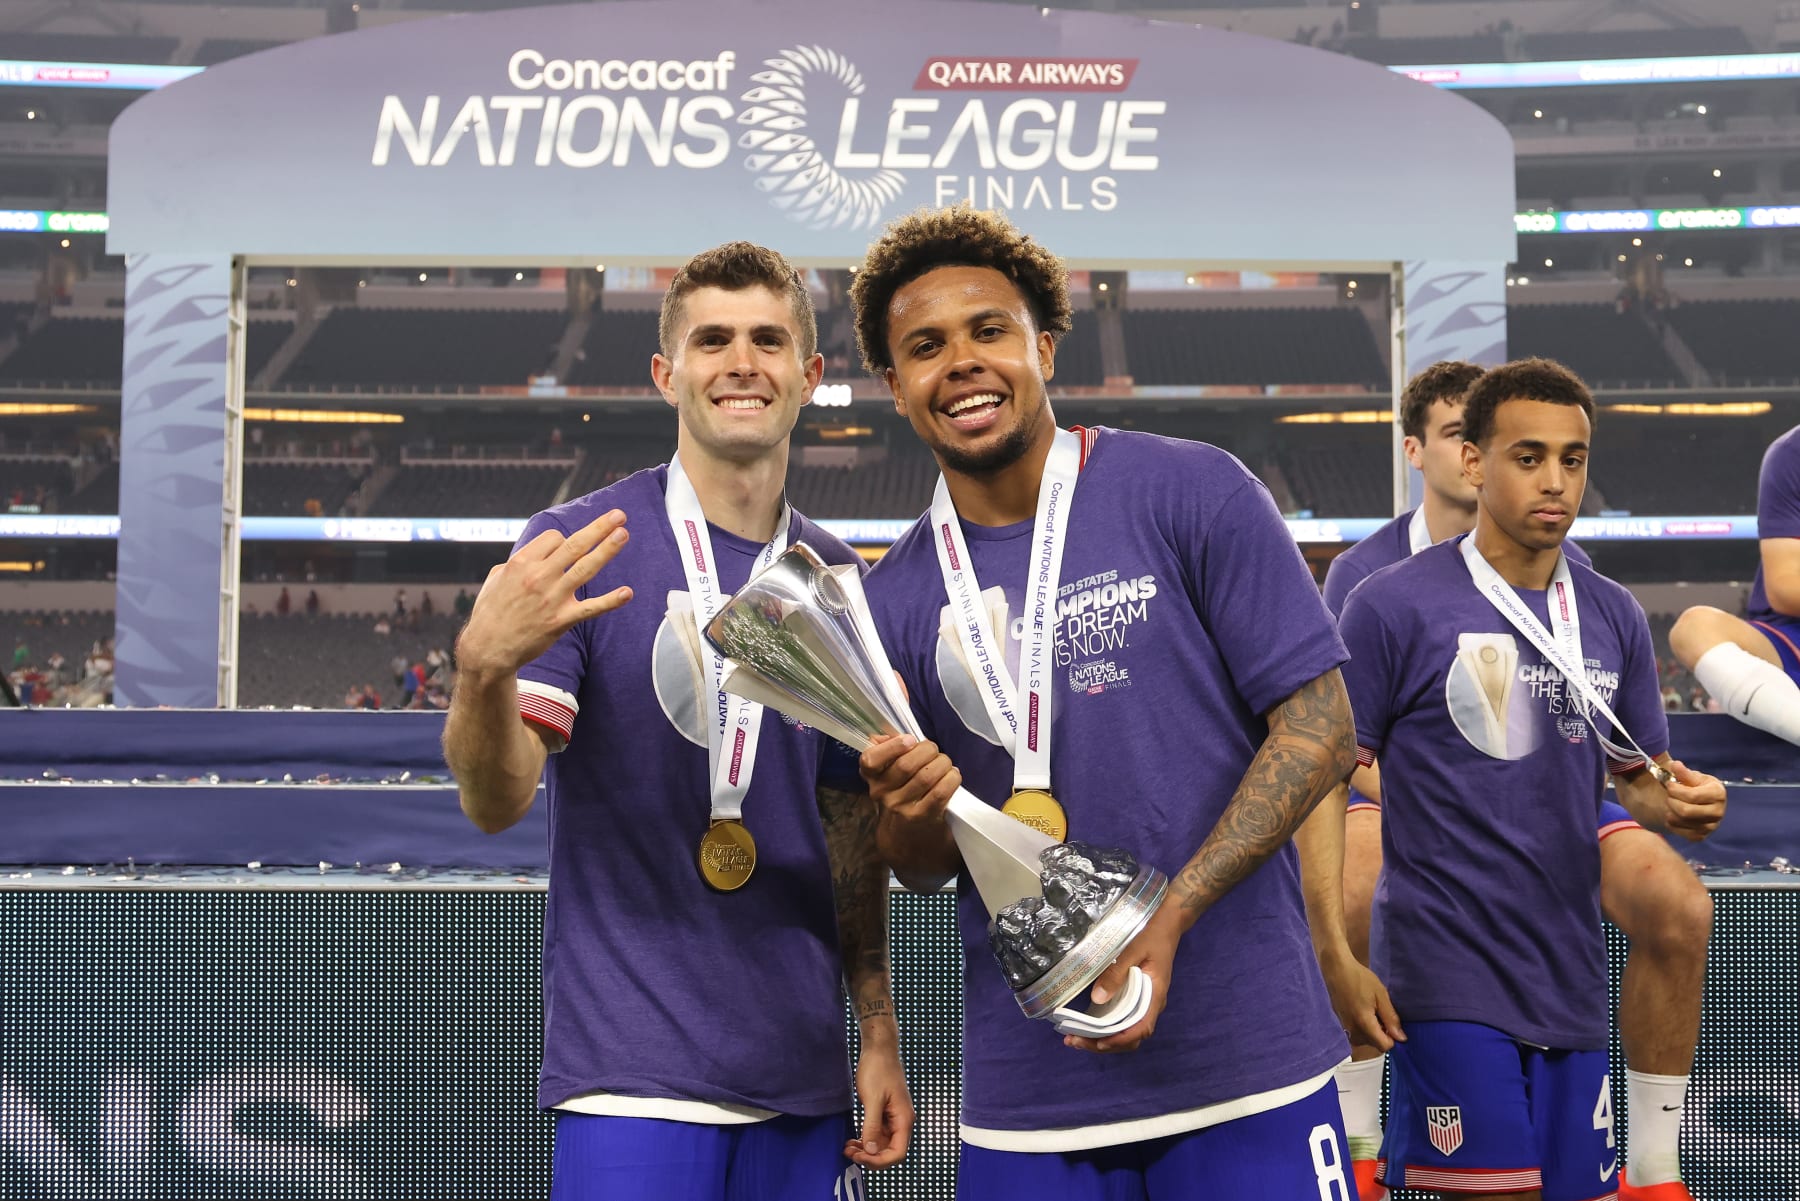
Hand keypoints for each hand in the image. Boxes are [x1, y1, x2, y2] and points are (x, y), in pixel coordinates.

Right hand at [456, 510, 632, 677]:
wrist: (487, 649)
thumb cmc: (490, 612)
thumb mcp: (495, 578)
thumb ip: (516, 563)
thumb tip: (533, 553)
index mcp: (521, 562)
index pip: (554, 538)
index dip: (564, 540)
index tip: (567, 547)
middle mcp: (538, 576)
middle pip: (574, 545)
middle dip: (599, 527)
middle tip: (619, 515)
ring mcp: (552, 598)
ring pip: (585, 567)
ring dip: (607, 549)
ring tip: (623, 533)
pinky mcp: (560, 620)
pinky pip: (590, 608)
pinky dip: (610, 601)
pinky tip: (627, 593)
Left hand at [843, 1037, 912, 1168]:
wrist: (879, 1049)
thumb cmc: (878, 1070)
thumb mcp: (872, 1099)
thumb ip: (872, 1126)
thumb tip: (871, 1151)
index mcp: (903, 1119)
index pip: (898, 1153)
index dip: (880, 1161)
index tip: (861, 1158)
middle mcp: (901, 1122)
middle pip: (889, 1152)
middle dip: (870, 1157)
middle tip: (850, 1154)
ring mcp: (892, 1118)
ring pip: (881, 1144)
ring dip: (866, 1150)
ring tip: (847, 1148)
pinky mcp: (884, 1113)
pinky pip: (876, 1134)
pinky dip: (865, 1140)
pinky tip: (852, 1140)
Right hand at [859, 734, 959, 827]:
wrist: (907, 841)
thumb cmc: (903, 798)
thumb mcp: (889, 778)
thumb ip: (888, 753)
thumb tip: (889, 735)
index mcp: (872, 779)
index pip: (870, 760)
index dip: (892, 746)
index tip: (910, 740)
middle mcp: (882, 794)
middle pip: (907, 764)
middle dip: (928, 750)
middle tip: (935, 752)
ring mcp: (902, 807)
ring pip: (926, 775)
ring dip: (943, 764)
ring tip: (946, 765)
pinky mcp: (923, 818)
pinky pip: (940, 791)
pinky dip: (951, 779)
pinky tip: (953, 777)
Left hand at [1063, 905, 1182, 1053]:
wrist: (1167, 921)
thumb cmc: (1151, 933)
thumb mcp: (1133, 948)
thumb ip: (1117, 973)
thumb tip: (1098, 998)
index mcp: (1155, 995)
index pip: (1141, 1028)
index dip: (1120, 1040)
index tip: (1098, 1042)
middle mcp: (1151, 1004)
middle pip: (1131, 1037)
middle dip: (1103, 1044)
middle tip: (1075, 1041)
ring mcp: (1144, 1002)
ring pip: (1126, 1031)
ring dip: (1102, 1038)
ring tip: (1076, 1038)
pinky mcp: (1136, 997)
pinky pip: (1122, 1019)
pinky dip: (1105, 1027)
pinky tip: (1087, 1025)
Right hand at [1318, 946, 1404, 1051]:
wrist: (1336, 969)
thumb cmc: (1360, 978)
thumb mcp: (1381, 995)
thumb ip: (1391, 1018)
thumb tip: (1401, 1038)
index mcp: (1364, 1023)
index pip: (1383, 1046)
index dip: (1392, 1037)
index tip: (1392, 1023)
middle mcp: (1352, 1029)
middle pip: (1374, 1044)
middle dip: (1382, 1034)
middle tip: (1381, 1013)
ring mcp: (1344, 1027)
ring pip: (1364, 1040)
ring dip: (1371, 1031)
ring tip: (1372, 1011)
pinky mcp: (1339, 1023)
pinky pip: (1355, 1033)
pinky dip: (1362, 1027)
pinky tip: (1362, 1010)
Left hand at [1659, 758, 1726, 841]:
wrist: (1699, 802)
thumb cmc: (1696, 786)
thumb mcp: (1692, 776)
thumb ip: (1684, 772)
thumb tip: (1675, 765)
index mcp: (1718, 794)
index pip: (1692, 796)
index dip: (1675, 790)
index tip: (1669, 784)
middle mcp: (1718, 812)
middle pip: (1686, 811)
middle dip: (1671, 801)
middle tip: (1669, 795)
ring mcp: (1711, 826)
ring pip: (1680, 821)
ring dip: (1669, 811)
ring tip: (1671, 803)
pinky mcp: (1701, 836)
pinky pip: (1679, 832)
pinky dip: (1670, 822)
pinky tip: (1672, 814)